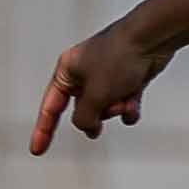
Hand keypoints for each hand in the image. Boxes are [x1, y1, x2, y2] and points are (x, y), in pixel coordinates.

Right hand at [30, 26, 162, 153]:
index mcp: (67, 70)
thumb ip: (85, 118)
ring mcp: (107, 77)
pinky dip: (130, 107)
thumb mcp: (95, 95)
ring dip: (115, 110)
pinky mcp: (127, 80)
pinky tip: (135, 100)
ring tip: (124, 99)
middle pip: (83, 111)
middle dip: (97, 116)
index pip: (50, 107)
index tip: (37, 150)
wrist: (152, 38)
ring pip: (105, 110)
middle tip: (107, 109)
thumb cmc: (119, 58)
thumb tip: (90, 128)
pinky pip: (123, 106)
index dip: (43, 130)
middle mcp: (84, 73)